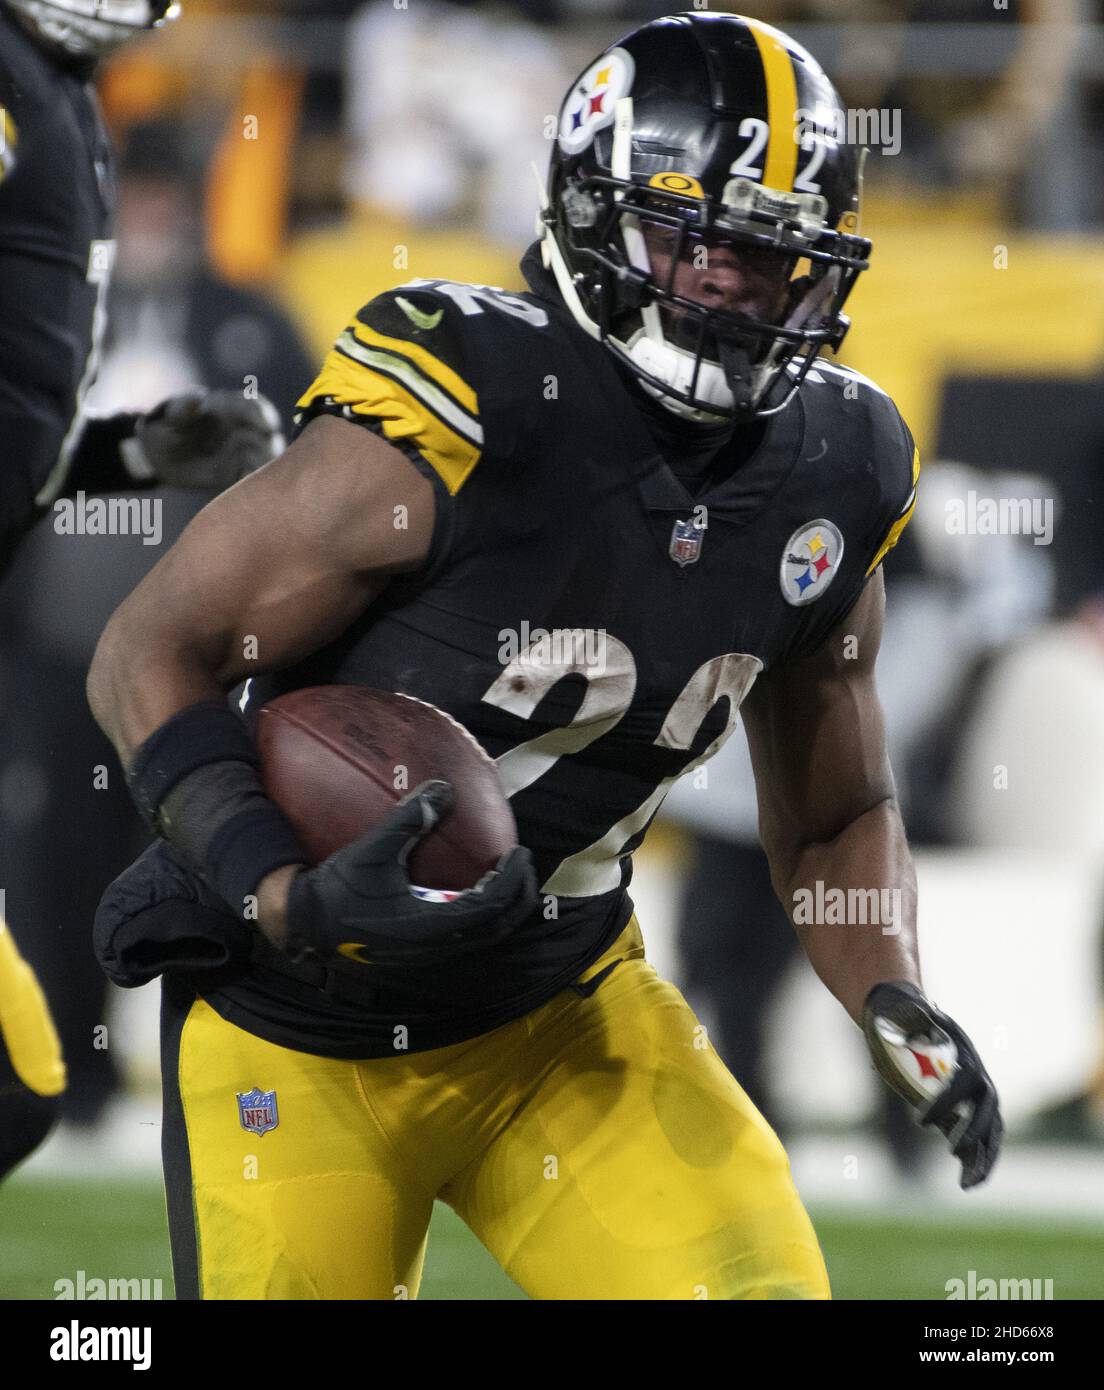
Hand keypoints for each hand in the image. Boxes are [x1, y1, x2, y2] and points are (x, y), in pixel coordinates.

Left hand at [127, 389, 285, 490]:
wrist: (157, 458)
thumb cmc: (162, 428)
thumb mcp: (166, 416)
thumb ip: (182, 407)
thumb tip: (200, 397)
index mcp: (227, 408)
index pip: (254, 406)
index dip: (263, 414)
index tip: (267, 427)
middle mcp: (241, 429)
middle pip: (268, 435)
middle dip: (269, 445)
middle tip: (262, 456)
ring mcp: (242, 452)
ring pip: (267, 458)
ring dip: (265, 466)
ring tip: (250, 474)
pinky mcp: (238, 473)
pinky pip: (253, 479)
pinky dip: (254, 484)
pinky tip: (245, 488)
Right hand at [281, 781, 539, 969]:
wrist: (307, 926)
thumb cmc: (338, 889)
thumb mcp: (372, 850)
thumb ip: (408, 819)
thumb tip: (443, 787)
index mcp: (430, 924)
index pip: (490, 906)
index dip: (512, 879)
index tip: (520, 852)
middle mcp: (437, 945)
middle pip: (499, 927)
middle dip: (520, 895)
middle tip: (522, 861)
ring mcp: (431, 952)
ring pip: (486, 935)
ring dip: (504, 906)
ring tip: (507, 874)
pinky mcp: (422, 949)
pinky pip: (468, 935)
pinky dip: (484, 912)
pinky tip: (474, 887)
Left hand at [862, 981, 1002, 1189]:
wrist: (911, 1020)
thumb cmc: (905, 1018)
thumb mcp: (906, 1012)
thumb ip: (912, 1013)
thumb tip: (916, 1008)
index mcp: (963, 1053)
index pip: (960, 1081)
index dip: (945, 1101)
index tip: (919, 1122)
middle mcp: (977, 1076)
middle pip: (988, 1108)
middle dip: (976, 1132)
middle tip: (956, 1152)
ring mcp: (976, 1097)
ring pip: (991, 1131)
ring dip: (984, 1158)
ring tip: (968, 1186)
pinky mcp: (967, 1112)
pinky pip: (978, 1139)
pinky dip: (975, 1161)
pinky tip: (967, 1182)